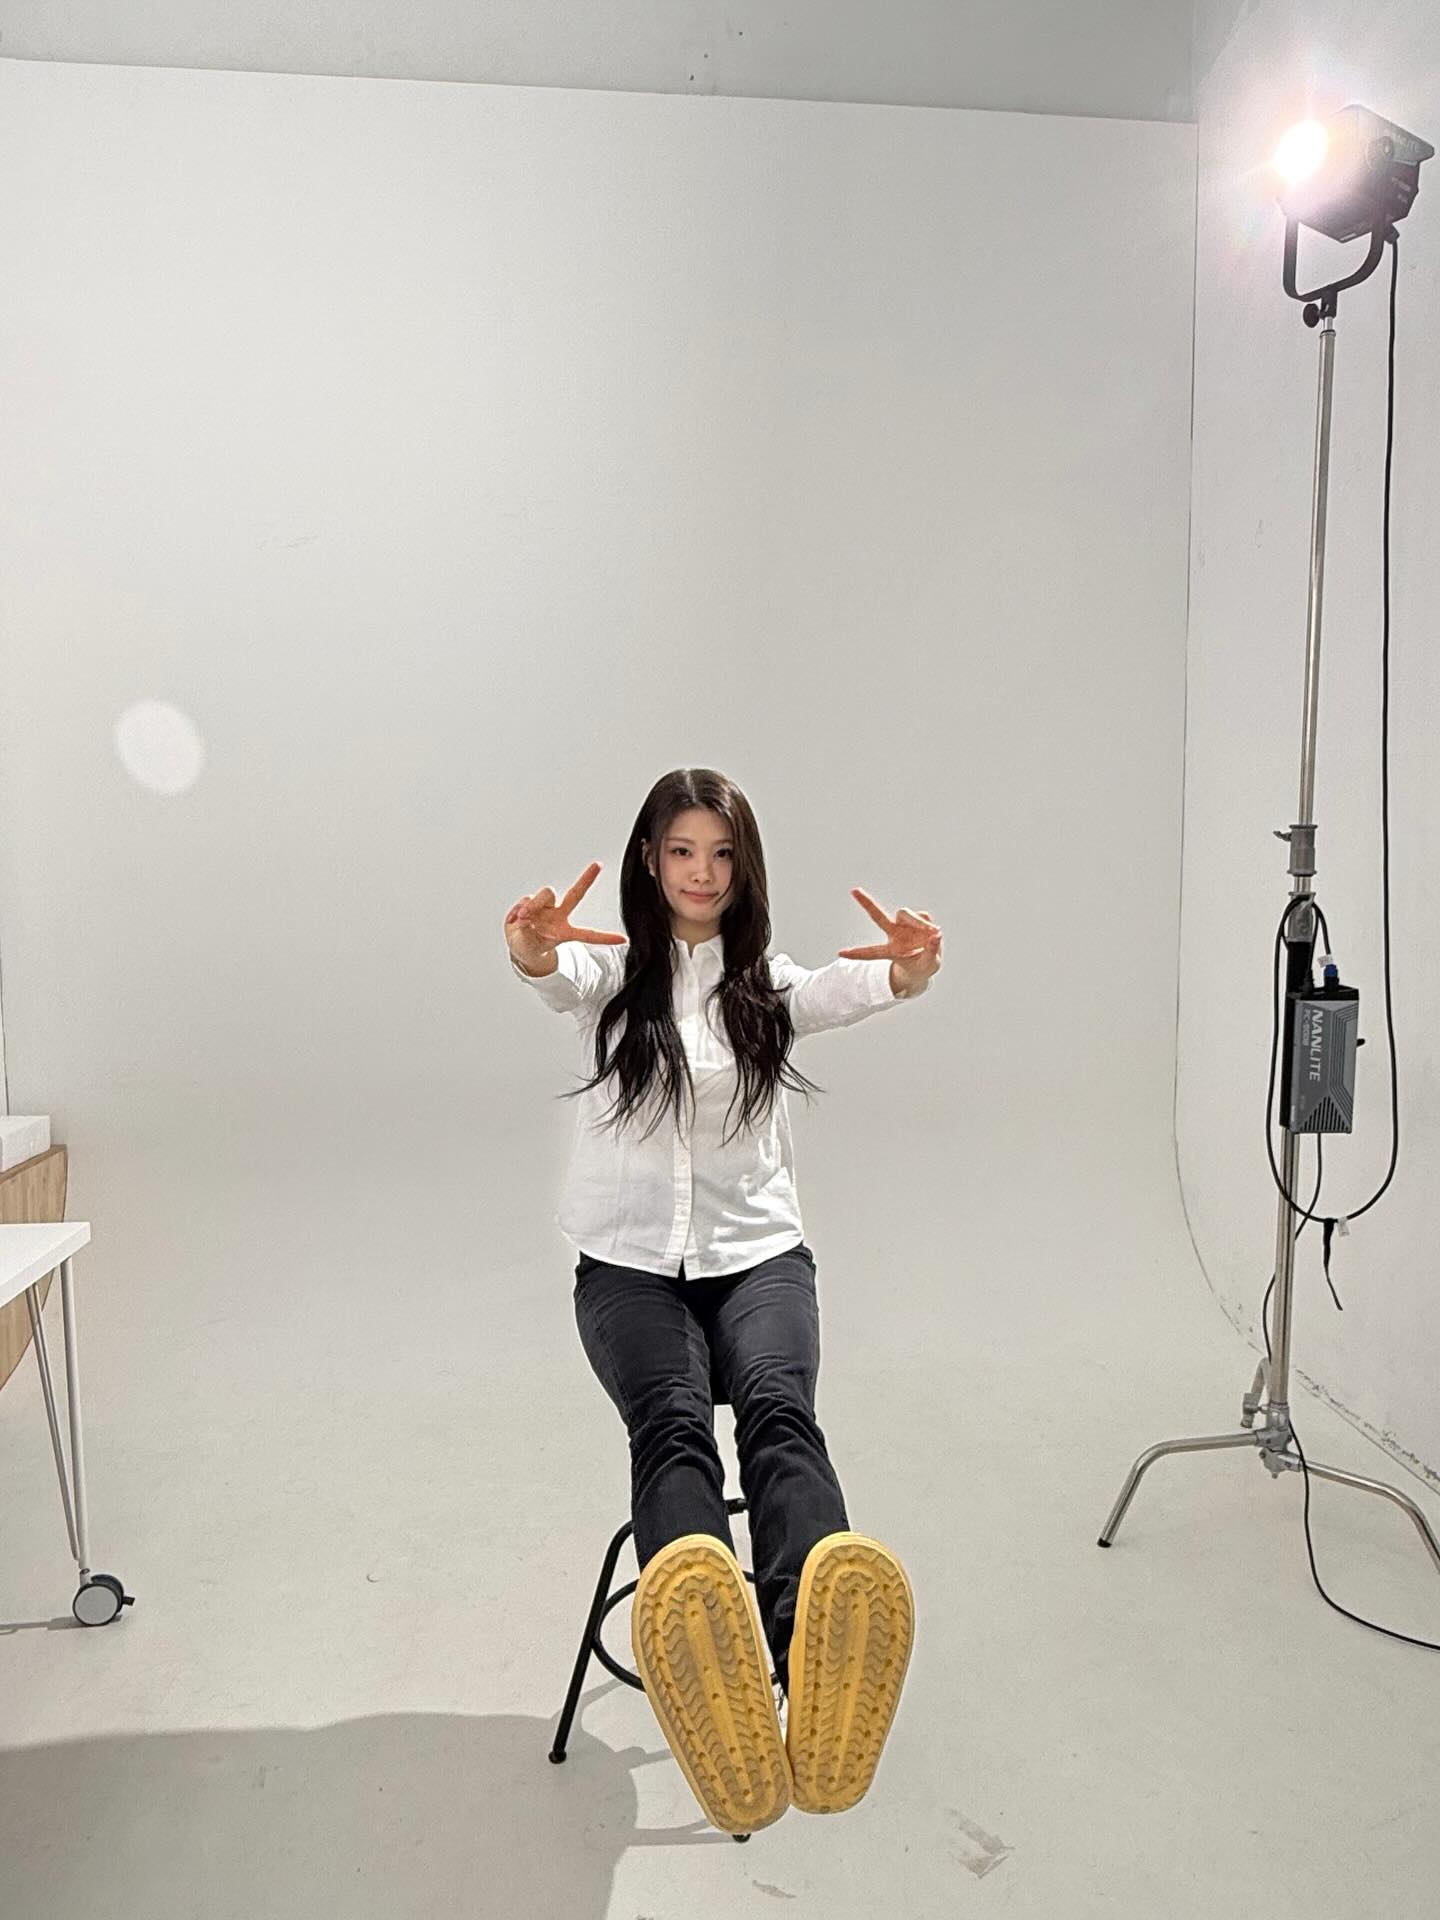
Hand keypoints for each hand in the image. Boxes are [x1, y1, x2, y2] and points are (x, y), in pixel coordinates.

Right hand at [504, 861, 625, 963]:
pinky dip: (518, 910)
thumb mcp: (530, 947)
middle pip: (575, 894)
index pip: (588, 934)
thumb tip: (525, 914)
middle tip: (598, 865)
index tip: (624, 939)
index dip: (605, 938)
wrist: (518, 944)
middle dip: (586, 879)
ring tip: (523, 919)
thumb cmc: (530, 945)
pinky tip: (516, 919)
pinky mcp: (531, 903)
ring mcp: (545, 908)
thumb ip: (527, 931)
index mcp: (564, 931)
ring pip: (545, 895)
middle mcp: (558, 915)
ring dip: (533, 906)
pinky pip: (527, 899)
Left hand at [837, 887, 942, 990]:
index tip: (840, 953)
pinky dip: (928, 925)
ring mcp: (904, 925)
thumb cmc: (922, 966)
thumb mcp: (928, 966)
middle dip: (867, 903)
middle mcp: (894, 934)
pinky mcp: (917, 918)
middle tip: (854, 890)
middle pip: (878, 916)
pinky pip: (923, 916)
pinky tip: (933, 933)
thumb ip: (931, 952)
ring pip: (905, 913)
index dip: (857, 953)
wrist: (928, 960)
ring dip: (918, 922)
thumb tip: (936, 935)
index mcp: (891, 951)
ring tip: (933, 933)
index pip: (871, 952)